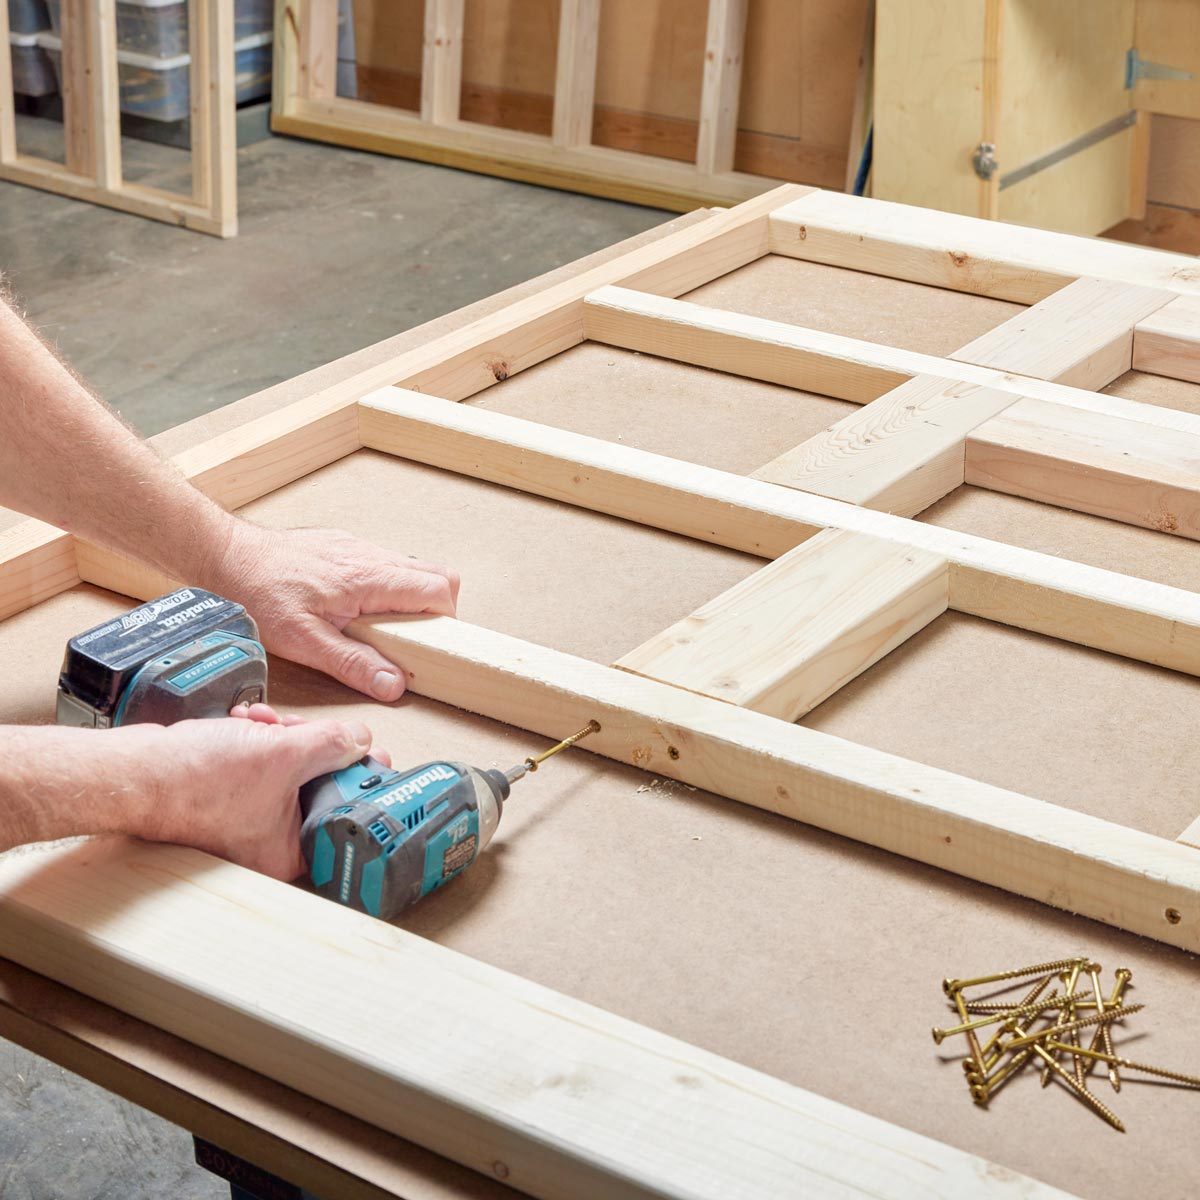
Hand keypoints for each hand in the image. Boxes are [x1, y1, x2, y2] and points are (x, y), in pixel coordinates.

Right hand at [125, 709, 384, 879]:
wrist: (136, 769)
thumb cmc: (196, 780)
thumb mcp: (282, 754)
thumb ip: (331, 744)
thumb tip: (360, 739)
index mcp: (289, 852)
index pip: (346, 817)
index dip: (359, 781)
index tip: (369, 755)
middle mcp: (271, 842)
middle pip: (321, 787)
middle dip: (315, 748)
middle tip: (307, 731)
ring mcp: (250, 817)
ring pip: (292, 769)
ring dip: (286, 736)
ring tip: (267, 723)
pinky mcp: (233, 794)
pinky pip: (265, 763)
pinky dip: (261, 738)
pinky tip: (248, 723)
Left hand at [207, 523, 459, 701]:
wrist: (226, 555)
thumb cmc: (258, 593)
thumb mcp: (303, 641)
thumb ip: (352, 662)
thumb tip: (392, 683)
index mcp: (368, 578)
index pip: (438, 588)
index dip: (444, 619)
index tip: (430, 645)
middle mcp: (369, 556)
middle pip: (437, 575)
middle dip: (436, 609)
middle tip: (412, 640)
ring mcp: (358, 548)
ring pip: (412, 568)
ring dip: (410, 599)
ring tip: (382, 628)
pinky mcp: (344, 546)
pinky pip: (385, 564)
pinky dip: (387, 588)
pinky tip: (357, 609)